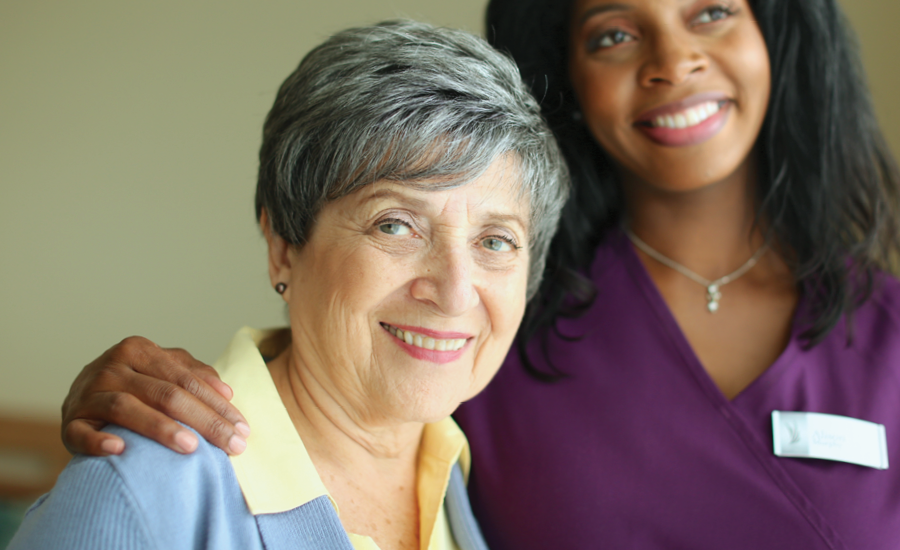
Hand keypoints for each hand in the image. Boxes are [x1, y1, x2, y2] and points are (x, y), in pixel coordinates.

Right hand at [62, 336, 250, 455]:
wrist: (79, 398)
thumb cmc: (132, 384)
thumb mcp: (161, 371)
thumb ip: (193, 374)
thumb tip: (226, 391)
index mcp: (138, 350)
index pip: (186, 379)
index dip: (217, 404)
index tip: (243, 428)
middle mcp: (112, 367)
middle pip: (165, 394)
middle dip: (204, 421)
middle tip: (232, 444)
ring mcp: (88, 393)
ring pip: (127, 408)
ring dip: (160, 428)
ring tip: (191, 447)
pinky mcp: (70, 421)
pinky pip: (82, 433)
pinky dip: (99, 441)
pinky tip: (121, 450)